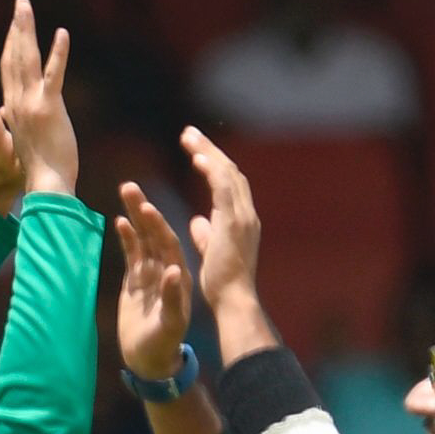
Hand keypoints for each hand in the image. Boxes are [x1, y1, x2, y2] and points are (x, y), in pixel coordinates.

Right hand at [0, 0, 76, 201]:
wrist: (46, 189)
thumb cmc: (41, 172)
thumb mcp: (29, 142)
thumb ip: (22, 124)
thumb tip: (15, 118)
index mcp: (15, 110)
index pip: (8, 71)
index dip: (9, 46)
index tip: (13, 26)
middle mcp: (19, 103)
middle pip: (13, 57)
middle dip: (17, 28)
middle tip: (20, 3)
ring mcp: (32, 104)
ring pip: (25, 59)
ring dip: (26, 30)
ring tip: (25, 6)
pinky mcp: (49, 109)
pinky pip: (53, 75)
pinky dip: (57, 54)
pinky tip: (61, 34)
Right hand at [112, 182, 192, 381]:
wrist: (152, 359)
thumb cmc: (164, 344)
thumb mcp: (171, 323)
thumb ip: (172, 298)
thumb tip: (173, 271)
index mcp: (179, 276)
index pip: (168, 244)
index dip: (158, 226)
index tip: (147, 208)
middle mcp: (166, 269)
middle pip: (155, 234)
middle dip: (143, 210)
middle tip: (129, 187)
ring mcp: (150, 273)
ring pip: (142, 239)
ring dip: (135, 215)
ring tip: (125, 190)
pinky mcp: (136, 280)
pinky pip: (132, 253)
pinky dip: (127, 237)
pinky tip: (120, 220)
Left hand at [177, 125, 264, 314]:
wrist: (233, 300)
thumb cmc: (222, 284)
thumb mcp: (211, 252)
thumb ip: (206, 234)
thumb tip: (197, 221)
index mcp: (242, 220)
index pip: (229, 184)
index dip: (213, 164)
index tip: (195, 150)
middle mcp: (246, 214)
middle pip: (230, 171)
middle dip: (209, 150)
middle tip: (189, 133)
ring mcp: (243, 216)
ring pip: (227, 173)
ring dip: (207, 153)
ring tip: (188, 137)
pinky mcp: (234, 223)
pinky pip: (223, 188)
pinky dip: (211, 170)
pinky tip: (196, 157)